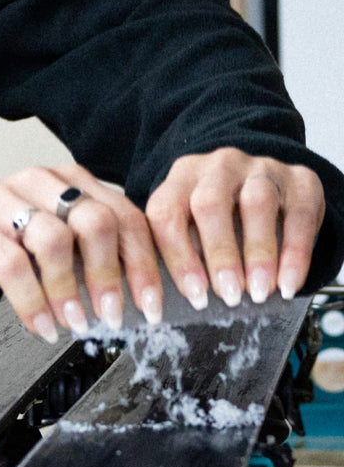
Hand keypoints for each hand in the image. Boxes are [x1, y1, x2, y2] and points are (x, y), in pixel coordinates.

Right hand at [0, 164, 161, 340]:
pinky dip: (32, 303)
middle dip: (112, 276)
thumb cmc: (10, 240)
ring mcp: (5, 200)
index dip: (146, 264)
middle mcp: (43, 182)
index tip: (155, 306)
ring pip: (53, 240)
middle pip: (96, 222)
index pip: (126, 217)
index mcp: (74, 182)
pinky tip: (42, 327)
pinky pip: (11, 265)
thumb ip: (96, 252)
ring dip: (70, 291)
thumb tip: (144, 295)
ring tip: (75, 323)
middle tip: (114, 316)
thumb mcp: (60, 238)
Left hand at [144, 148, 324, 309]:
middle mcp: (218, 166)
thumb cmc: (224, 220)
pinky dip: (294, 254)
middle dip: (219, 254)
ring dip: (257, 253)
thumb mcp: (197, 227)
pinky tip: (288, 284)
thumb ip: (187, 252)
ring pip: (256, 204)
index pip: (166, 212)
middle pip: (210, 204)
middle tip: (228, 295)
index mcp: (182, 178)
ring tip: (258, 291)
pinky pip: (298, 216)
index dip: (178, 256)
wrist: (273, 188)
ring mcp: (260, 168)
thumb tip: (186, 300)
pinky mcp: (300, 181)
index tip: (194, 295)